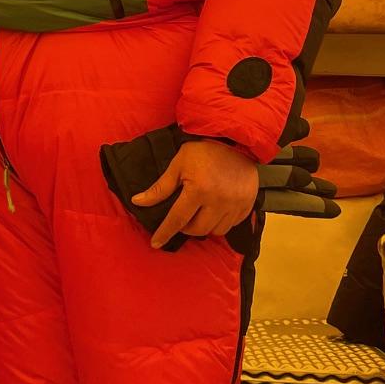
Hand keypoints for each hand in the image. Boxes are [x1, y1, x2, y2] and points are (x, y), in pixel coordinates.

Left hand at [132, 137, 259, 247]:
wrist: (236, 140)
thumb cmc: (204, 151)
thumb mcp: (178, 164)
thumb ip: (160, 187)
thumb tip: (138, 201)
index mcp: (199, 190)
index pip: (177, 219)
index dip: (165, 232)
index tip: (155, 243)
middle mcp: (218, 201)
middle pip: (198, 230)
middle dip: (186, 227)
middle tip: (183, 217)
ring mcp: (235, 205)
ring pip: (216, 231)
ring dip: (204, 226)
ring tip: (200, 213)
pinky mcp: (247, 205)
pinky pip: (231, 225)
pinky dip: (221, 222)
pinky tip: (216, 211)